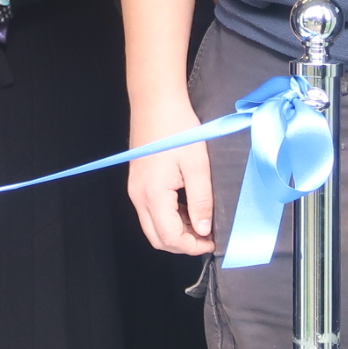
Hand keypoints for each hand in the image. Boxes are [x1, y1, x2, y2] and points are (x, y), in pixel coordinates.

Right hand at [126, 91, 214, 253]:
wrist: (155, 102)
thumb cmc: (179, 129)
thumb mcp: (197, 166)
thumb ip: (201, 201)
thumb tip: (202, 231)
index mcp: (153, 194)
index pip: (170, 237)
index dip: (193, 246)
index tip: (213, 241)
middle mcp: (138, 196)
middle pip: (157, 238)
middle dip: (183, 244)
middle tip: (206, 236)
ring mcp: (135, 189)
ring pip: (152, 227)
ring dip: (175, 232)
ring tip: (199, 219)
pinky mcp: (137, 182)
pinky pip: (150, 212)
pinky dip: (168, 219)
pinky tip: (186, 206)